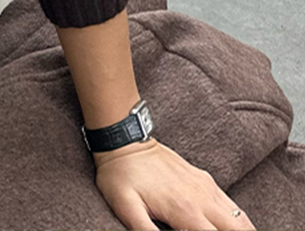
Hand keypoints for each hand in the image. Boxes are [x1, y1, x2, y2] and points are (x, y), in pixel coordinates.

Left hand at [94, 139, 254, 230]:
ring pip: (241, 219)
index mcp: (185, 211)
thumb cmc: (121, 177)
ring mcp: (206, 187)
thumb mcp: (127, 209)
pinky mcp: (204, 179)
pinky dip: (240, 222)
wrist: (124, 140)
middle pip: (239, 230)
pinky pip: (232, 205)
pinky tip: (232, 230)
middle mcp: (202, 199)